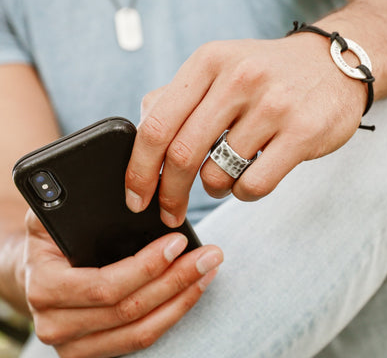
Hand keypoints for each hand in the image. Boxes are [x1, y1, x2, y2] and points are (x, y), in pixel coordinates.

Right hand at [24, 209, 222, 357]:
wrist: (37, 274)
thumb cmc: (49, 241)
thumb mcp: (47, 216)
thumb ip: (63, 203)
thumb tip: (106, 186)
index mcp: (46, 286)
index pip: (105, 284)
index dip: (146, 266)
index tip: (178, 242)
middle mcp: (56, 323)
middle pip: (130, 308)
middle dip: (176, 280)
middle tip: (208, 256)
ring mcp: (76, 346)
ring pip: (141, 329)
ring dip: (181, 299)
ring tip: (207, 271)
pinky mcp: (94, 353)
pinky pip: (140, 339)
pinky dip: (171, 314)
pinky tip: (192, 290)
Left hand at [125, 35, 367, 226]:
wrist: (334, 64)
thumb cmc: (266, 73)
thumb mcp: (218, 68)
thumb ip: (176, 96)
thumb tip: (141, 127)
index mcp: (208, 62)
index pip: (156, 125)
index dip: (139, 170)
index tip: (136, 197)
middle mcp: (238, 78)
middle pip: (182, 155)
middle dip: (169, 194)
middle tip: (169, 210)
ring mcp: (273, 105)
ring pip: (218, 175)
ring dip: (214, 187)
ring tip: (224, 175)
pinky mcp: (302, 132)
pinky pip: (254, 185)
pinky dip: (243, 192)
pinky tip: (249, 178)